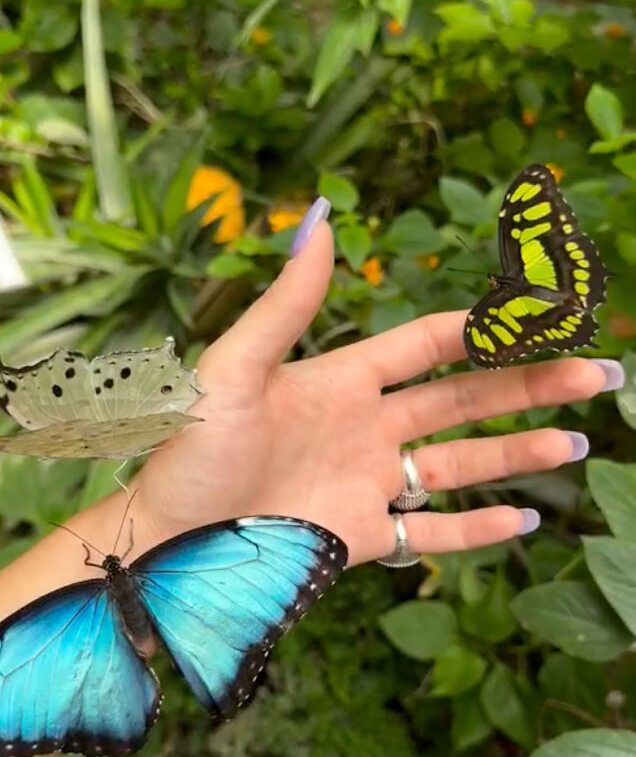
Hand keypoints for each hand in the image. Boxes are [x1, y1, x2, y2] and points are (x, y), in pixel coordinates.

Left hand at [135, 204, 618, 564]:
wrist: (163, 539)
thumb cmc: (187, 450)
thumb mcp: (232, 369)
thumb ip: (288, 302)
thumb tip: (320, 218)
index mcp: (340, 379)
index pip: (429, 346)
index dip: (485, 330)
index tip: (542, 314)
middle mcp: (364, 427)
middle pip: (464, 400)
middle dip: (530, 387)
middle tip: (596, 376)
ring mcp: (365, 483)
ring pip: (460, 464)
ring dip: (518, 452)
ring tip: (576, 442)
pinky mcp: (358, 537)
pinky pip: (430, 533)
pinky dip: (476, 528)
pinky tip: (524, 518)